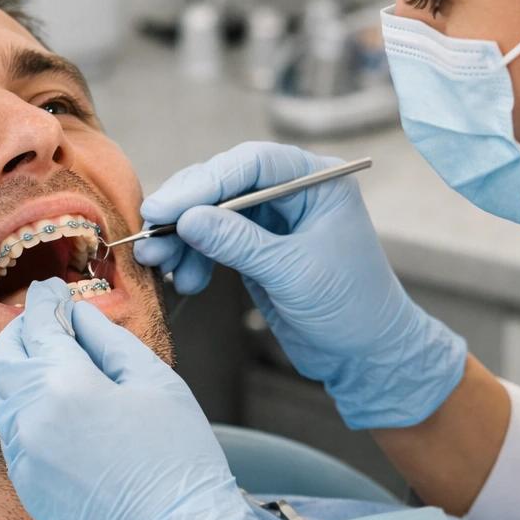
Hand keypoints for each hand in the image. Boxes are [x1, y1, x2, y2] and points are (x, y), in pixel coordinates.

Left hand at [0, 279, 293, 519]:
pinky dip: (29, 413)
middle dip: (22, 332)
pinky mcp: (26, 486)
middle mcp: (30, 418)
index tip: (52, 289)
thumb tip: (79, 316)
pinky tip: (63, 414)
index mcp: (64, 385)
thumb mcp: (155, 382)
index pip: (37, 325)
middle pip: (3, 358)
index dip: (45, 300)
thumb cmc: (176, 460)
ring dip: (24, 374)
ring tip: (58, 368)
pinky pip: (14, 435)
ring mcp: (22, 457)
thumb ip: (109, 340)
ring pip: (4, 398)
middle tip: (47, 322)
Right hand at [135, 141, 466, 429]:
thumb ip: (239, 243)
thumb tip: (187, 218)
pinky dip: (194, 257)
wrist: (367, 356)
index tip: (166, 207)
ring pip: (213, 212)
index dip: (205, 181)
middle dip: (186, 210)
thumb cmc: (351, 309)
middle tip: (151, 236)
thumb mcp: (292, 273)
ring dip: (182, 237)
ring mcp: (273, 219)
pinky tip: (186, 280)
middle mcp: (294, 191)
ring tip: (158, 263)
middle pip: (225, 182)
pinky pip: (214, 240)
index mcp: (318, 181)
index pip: (253, 163)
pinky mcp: (258, 247)